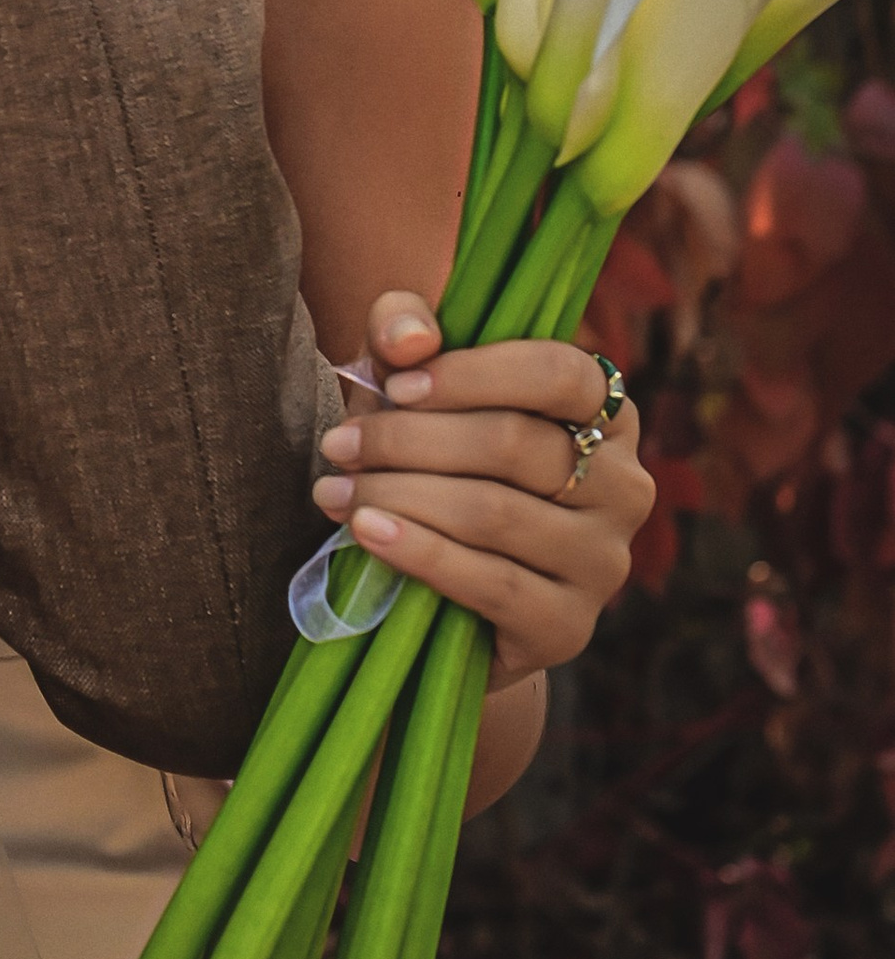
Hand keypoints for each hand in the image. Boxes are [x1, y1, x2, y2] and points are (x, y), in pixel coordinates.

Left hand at [310, 289, 652, 691]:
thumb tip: (411, 339)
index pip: (560, 373)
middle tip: (338, 446)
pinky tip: (366, 533)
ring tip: (334, 491)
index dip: (473, 374)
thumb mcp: (412, 384)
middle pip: (515, 445)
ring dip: (400, 495)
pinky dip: (420, 554)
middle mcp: (624, 486)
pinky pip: (492, 584)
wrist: (443, 593)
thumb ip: (405, 331)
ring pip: (495, 512)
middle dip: (410, 441)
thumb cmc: (431, 459)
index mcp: (606, 412)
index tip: (394, 386)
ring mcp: (603, 562)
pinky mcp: (568, 627)